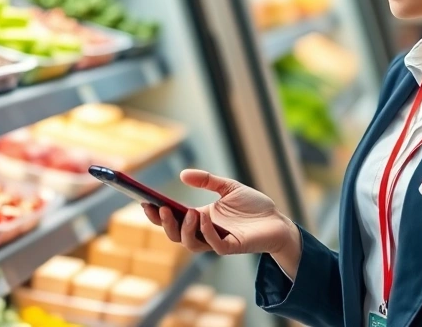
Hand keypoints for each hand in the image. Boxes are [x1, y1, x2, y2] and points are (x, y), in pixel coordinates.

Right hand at [142, 169, 302, 277]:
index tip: (144, 201)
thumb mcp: (228, 187)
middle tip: (159, 208)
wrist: (278, 220)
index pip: (173, 220)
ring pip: (190, 244)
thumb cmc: (254, 206)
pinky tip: (203, 217)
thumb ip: (207, 180)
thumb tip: (182, 174)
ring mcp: (217, 241)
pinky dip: (205, 231)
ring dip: (184, 229)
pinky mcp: (232, 247)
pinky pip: (213, 244)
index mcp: (201, 218)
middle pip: (175, 235)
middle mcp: (205, 232)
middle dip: (164, 224)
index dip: (157, 214)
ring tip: (187, 212)